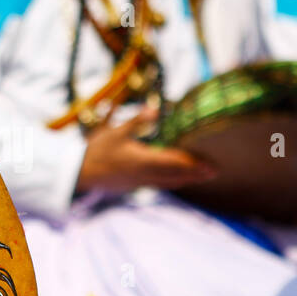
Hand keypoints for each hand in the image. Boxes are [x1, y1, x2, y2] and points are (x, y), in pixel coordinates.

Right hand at [76, 107, 216, 194]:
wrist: (81, 173)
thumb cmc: (97, 151)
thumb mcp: (115, 131)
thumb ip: (136, 121)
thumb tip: (154, 109)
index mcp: (143, 160)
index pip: (174, 162)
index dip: (193, 163)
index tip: (209, 164)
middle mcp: (145, 174)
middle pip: (177, 175)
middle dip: (196, 173)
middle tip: (215, 171)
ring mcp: (141, 182)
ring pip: (170, 182)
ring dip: (187, 179)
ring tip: (203, 176)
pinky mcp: (136, 185)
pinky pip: (161, 184)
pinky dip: (174, 181)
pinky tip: (178, 180)